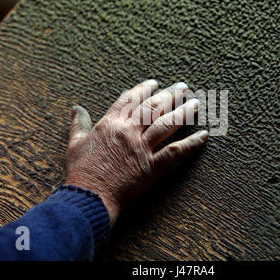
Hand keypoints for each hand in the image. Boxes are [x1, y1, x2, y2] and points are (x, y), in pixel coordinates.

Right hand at [64, 80, 208, 225]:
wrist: (89, 196)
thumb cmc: (81, 171)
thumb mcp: (75, 143)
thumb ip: (79, 123)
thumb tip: (75, 108)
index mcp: (111, 124)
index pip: (130, 99)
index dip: (143, 89)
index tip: (154, 83)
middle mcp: (128, 131)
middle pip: (153, 107)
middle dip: (169, 94)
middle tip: (183, 86)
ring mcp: (141, 148)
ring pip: (166, 124)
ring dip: (183, 112)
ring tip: (196, 102)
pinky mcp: (151, 166)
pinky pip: (175, 152)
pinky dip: (191, 144)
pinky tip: (203, 136)